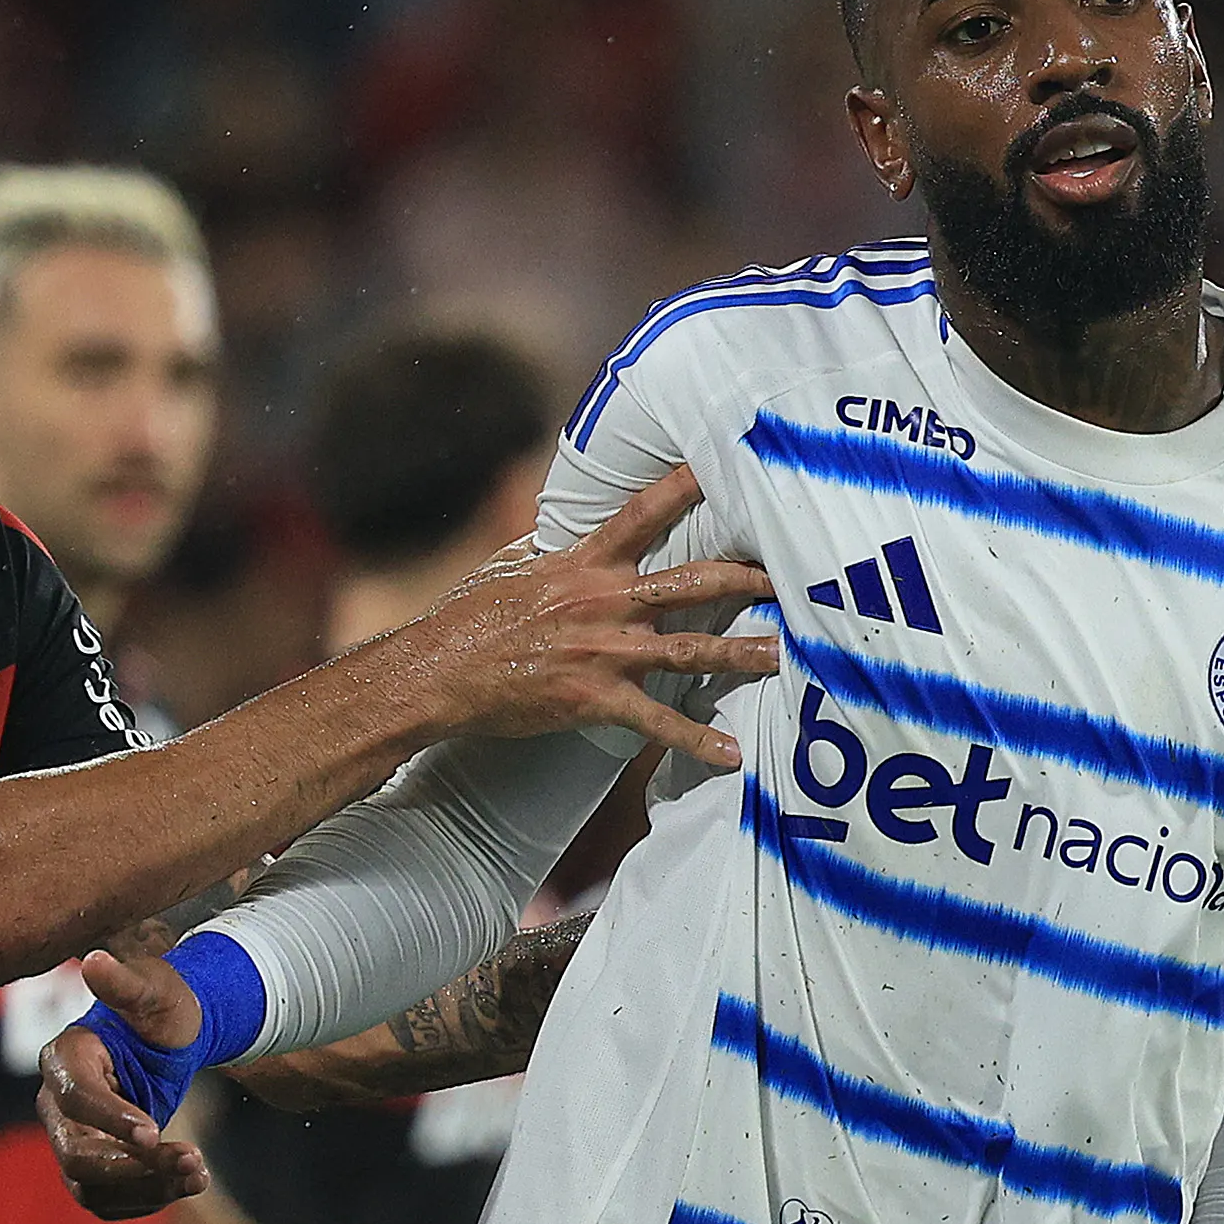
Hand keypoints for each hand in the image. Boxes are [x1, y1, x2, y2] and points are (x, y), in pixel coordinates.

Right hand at [41, 949, 215, 1217]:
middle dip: (132, 1166)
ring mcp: (71, 1137)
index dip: (111, 1119)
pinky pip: (108, 1199)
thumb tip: (95, 959)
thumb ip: (125, 983)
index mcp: (64, 1057)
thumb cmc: (159, 1008)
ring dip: (146, 1190)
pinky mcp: (91, 1164)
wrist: (166, 1038)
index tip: (154, 1132)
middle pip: (74, 1154)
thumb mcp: (152, 991)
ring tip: (198, 1176)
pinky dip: (148, 1198)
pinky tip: (189, 1183)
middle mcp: (57, 1103)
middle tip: (191, 1159)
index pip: (75, 1098)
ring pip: (90, 1187)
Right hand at [388, 462, 776, 771]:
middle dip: (743, 577)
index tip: (720, 468)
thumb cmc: (468, 621)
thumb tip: (563, 527)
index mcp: (582, 563)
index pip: (642, 514)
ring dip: (740, 654)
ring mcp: (603, 650)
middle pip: (689, 581)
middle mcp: (602, 600)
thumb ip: (551, 550)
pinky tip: (731, 755)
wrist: (438, 673)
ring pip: (688, 648)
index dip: (683, 487)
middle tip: (786, 576)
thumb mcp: (509, 568)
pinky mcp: (595, 697)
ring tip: (782, 657)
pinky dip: (697, 741)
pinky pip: (658, 723)